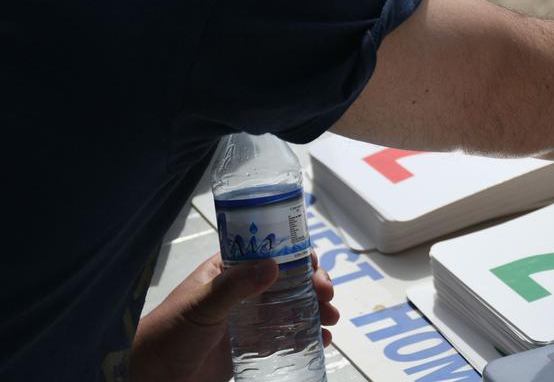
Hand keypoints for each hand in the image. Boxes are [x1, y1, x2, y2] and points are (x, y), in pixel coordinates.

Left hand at [131, 251, 338, 381]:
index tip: (314, 264)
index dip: (296, 254)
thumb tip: (275, 265)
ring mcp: (250, 318)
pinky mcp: (252, 344)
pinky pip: (286, 335)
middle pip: (288, 279)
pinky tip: (322, 339)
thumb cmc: (170, 332)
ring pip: (292, 306)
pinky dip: (307, 334)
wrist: (154, 377)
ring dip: (316, 308)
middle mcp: (243, 290)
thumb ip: (236, 285)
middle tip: (327, 294)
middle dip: (313, 283)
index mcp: (229, 270)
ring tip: (331, 320)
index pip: (269, 252)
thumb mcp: (203, 304)